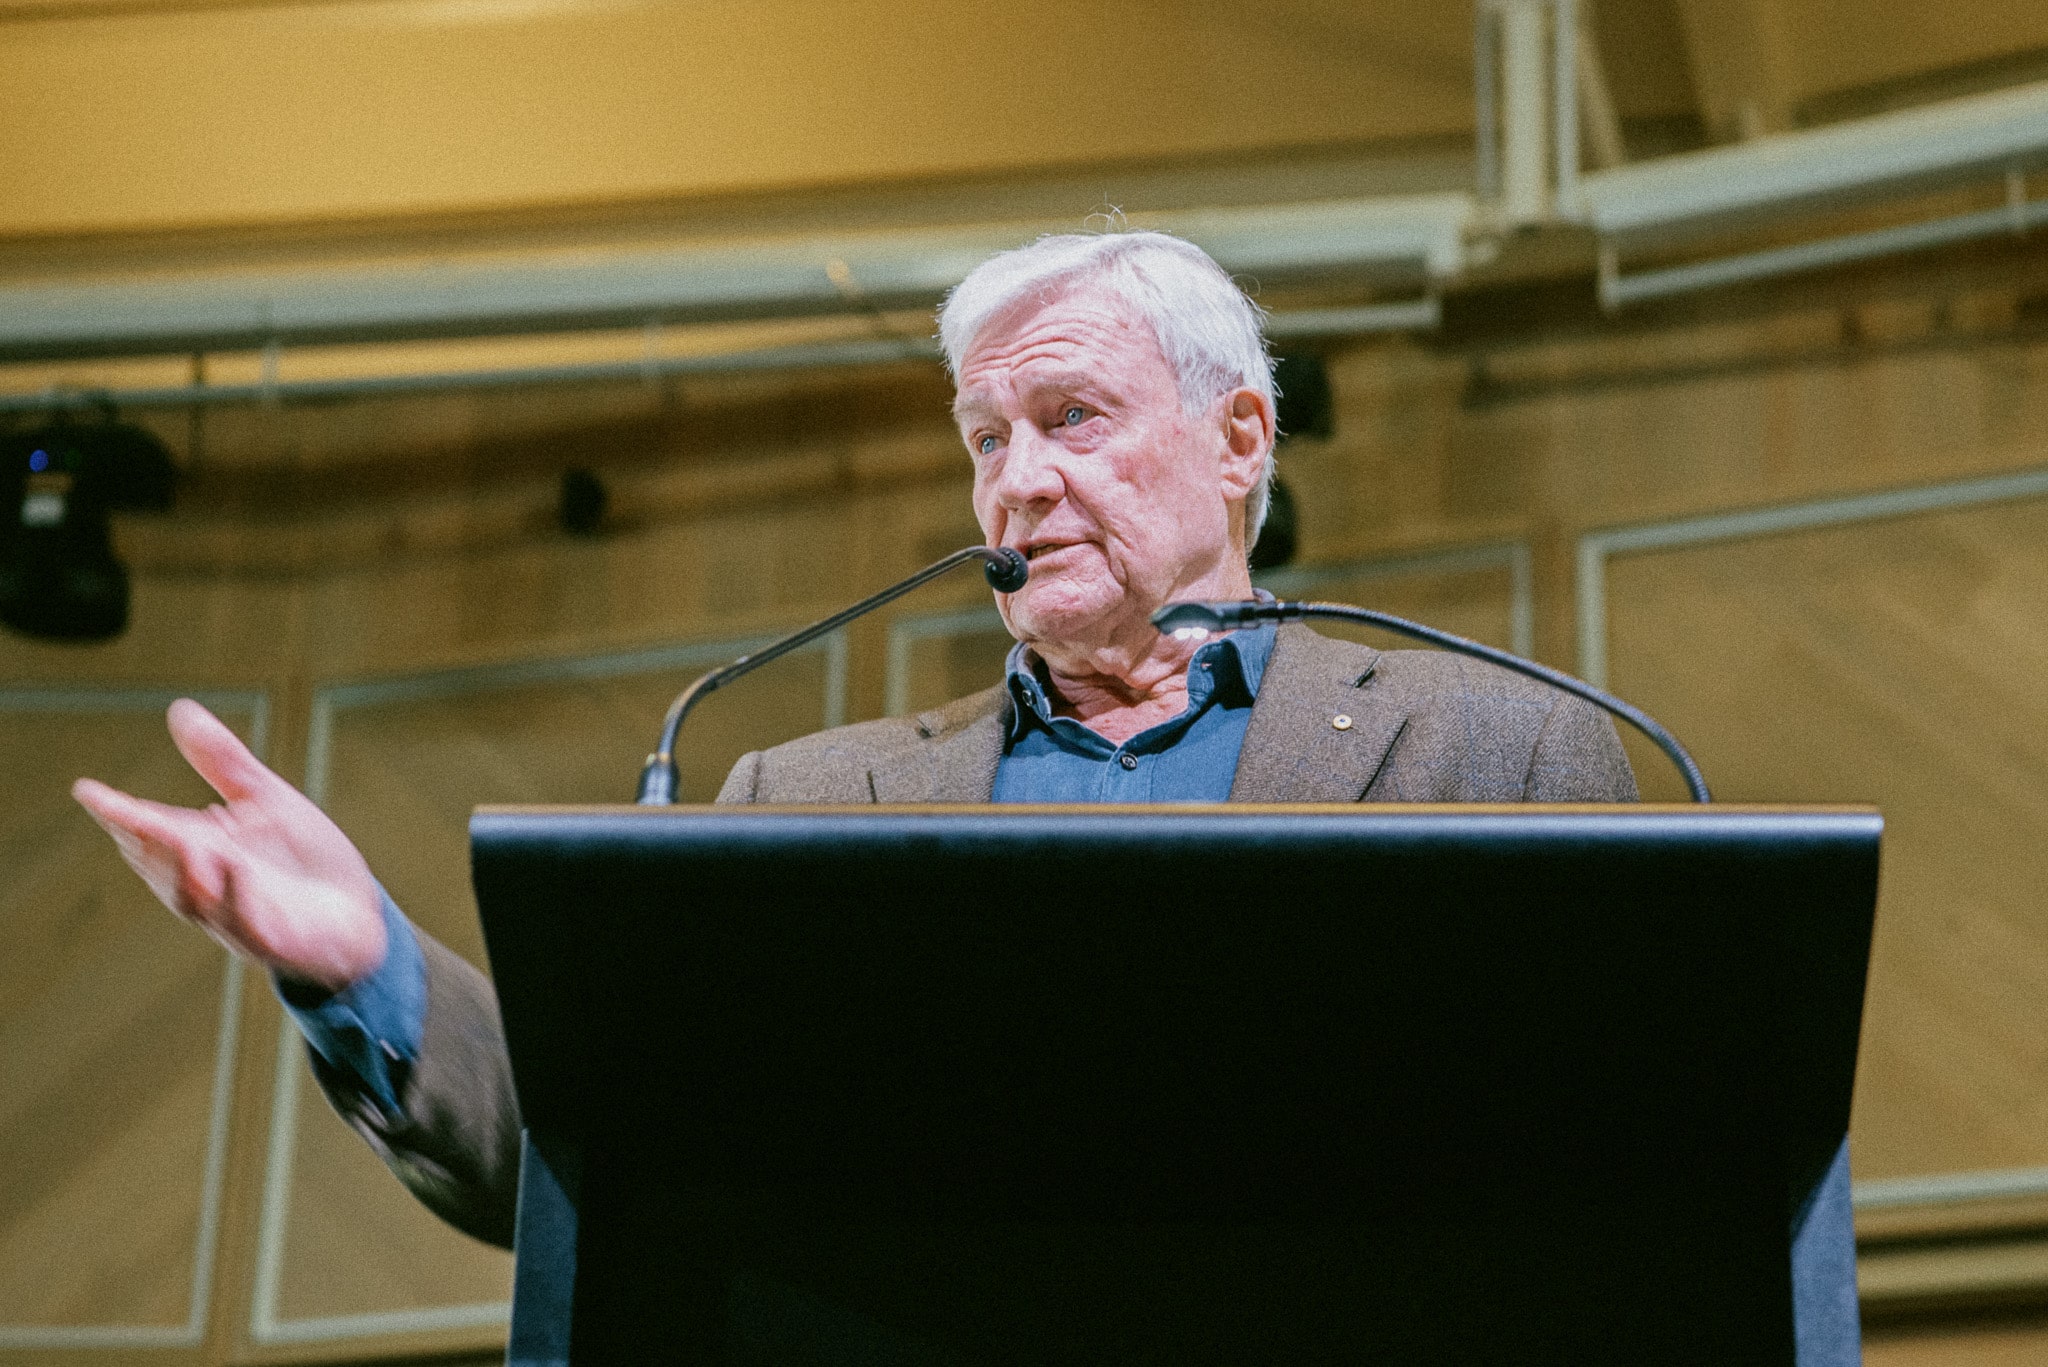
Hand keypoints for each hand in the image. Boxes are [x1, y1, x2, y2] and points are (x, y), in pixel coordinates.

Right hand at [72, 698, 385, 992]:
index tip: (87, 790)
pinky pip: (246, 924)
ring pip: (195, 899)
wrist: (358, 918)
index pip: (151, 829)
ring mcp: (238, 916)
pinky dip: (234, 899)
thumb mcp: (267, 800)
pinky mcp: (273, 941)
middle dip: (139, 842)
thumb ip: (223, 763)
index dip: (118, 812)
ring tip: (171, 835)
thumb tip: (179, 709)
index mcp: (203, 849)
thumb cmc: (304, 859)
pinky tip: (231, 869)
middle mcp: (210, 885)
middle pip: (162, 866)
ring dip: (181, 870)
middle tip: (117, 813)